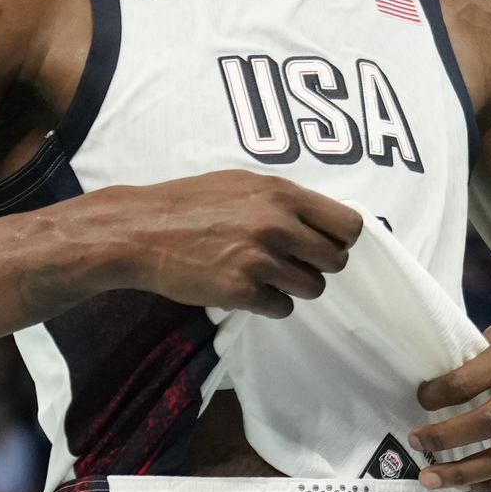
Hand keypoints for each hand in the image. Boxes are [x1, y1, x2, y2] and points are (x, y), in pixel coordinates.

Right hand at [97, 170, 362, 316]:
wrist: (141, 231)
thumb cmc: (191, 202)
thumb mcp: (244, 184)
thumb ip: (284, 200)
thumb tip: (321, 220)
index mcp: (283, 195)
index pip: (348, 225)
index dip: (340, 238)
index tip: (324, 242)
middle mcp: (278, 226)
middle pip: (335, 261)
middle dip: (318, 265)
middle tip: (293, 262)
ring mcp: (260, 261)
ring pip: (313, 288)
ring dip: (295, 286)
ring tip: (267, 275)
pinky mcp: (241, 292)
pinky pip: (283, 308)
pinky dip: (270, 303)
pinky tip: (248, 289)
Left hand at [409, 297, 490, 491]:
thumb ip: (483, 355)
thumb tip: (442, 383)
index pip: (469, 381)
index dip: (437, 395)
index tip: (419, 399)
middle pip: (487, 422)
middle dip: (445, 438)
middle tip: (416, 444)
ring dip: (466, 473)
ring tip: (433, 479)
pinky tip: (468, 484)